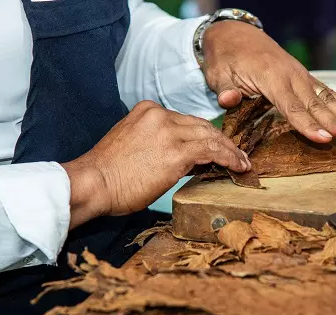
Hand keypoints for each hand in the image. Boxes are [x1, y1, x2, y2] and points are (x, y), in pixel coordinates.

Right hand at [61, 101, 249, 228]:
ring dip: (230, 151)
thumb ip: (158, 143)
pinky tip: (238, 167)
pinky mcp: (177, 152)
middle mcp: (160, 115)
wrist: (93, 183)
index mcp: (148, 110)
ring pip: (211, 137)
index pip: (186, 121)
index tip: (216, 147)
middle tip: (237, 155)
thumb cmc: (108, 173)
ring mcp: (169, 132)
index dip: (205, 135)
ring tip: (242, 163)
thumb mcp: (132, 145)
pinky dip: (229, 158)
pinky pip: (213, 151)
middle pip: (202, 125)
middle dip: (222, 141)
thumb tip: (187, 159)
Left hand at [202, 21, 335, 143]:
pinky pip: (326, 90)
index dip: (308, 125)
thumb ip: (225, 89)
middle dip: (334, 120)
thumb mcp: (217, 73)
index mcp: (270, 77)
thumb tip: (228, 99)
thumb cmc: (225, 58)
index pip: (292, 107)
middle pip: (314, 104)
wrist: (234, 35)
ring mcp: (300, 74)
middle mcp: (290, 75)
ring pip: (325, 96)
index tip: (325, 138)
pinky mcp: (303, 76)